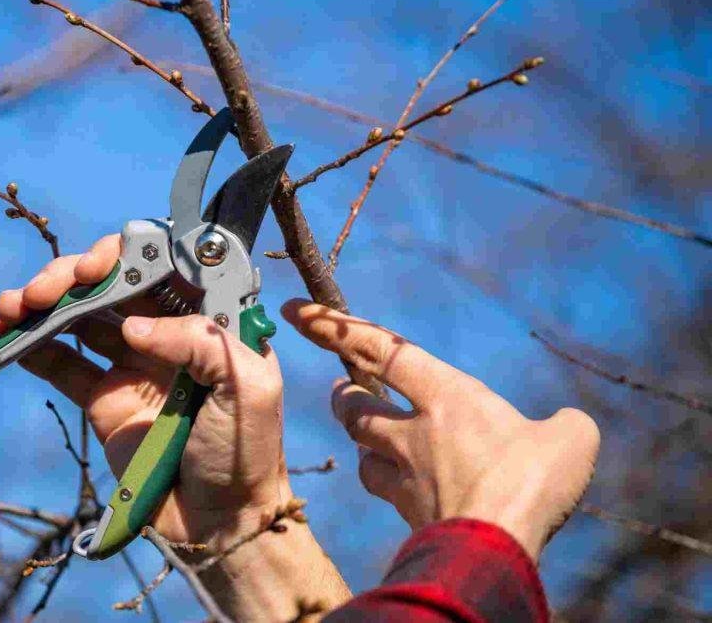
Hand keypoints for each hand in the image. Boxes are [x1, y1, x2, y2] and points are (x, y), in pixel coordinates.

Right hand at [0, 234, 291, 549]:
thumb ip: (198, 342)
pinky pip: (60, 362)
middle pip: (109, 284)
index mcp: (206, 319)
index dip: (123, 255)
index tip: (94, 266)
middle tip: (39, 292)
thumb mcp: (245, 387)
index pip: (161, 265)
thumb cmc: (245, 450)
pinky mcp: (101, 399)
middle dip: (68, 277)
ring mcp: (129, 364)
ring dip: (38, 304)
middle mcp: (165, 332)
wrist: (219, 522)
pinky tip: (2, 335)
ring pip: (77, 316)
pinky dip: (28, 345)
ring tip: (6, 310)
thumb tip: (133, 326)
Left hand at [281, 299, 599, 560]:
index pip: (380, 349)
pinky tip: (404, 487)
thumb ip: (563, 425)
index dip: (335, 328)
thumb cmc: (529, 486)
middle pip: (352, 407)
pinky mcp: (407, 514)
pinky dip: (388, 483)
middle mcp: (413, 433)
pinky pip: (385, 491)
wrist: (493, 553)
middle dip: (344, 394)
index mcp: (446, 397)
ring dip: (361, 440)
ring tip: (368, 435)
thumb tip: (566, 426)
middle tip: (345, 388)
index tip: (296, 312)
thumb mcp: (569, 441)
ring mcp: (405, 476)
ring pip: (361, 451)